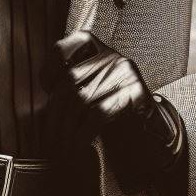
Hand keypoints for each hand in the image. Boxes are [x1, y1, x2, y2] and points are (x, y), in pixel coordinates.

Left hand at [43, 31, 185, 193]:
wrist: (150, 134)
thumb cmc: (113, 114)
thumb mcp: (90, 92)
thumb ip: (71, 86)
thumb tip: (45, 98)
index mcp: (98, 49)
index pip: (62, 49)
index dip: (49, 71)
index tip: (47, 93)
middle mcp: (113, 57)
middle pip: (69, 79)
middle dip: (55, 112)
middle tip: (51, 137)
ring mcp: (126, 74)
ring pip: (81, 98)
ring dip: (66, 128)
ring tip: (62, 146)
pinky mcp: (136, 95)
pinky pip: (98, 114)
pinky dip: (82, 134)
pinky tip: (77, 146)